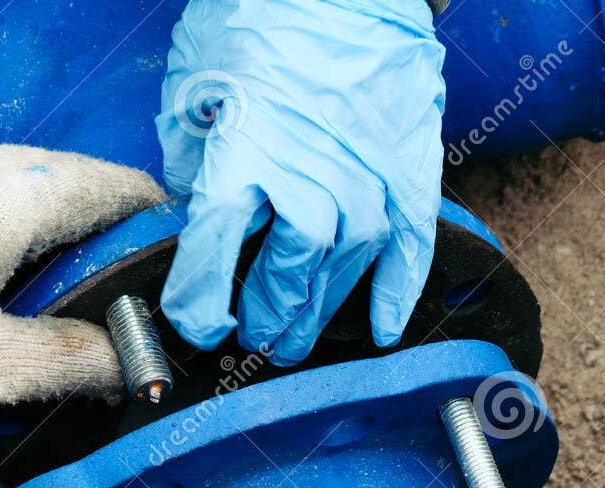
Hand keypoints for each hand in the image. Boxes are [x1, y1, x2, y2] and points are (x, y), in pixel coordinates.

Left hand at [157, 0, 444, 364]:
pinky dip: (396, 293)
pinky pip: (409, 248)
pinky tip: (380, 328)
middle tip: (257, 338)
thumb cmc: (258, 14)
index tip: (199, 326)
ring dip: (318, 310)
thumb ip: (193, 152)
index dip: (201, 301)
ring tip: (297, 336)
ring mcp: (367, 176)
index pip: (213, 251)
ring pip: (342, 267)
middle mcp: (309, 177)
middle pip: (286, 273)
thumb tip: (196, 204)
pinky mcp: (410, 169)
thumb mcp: (194, 78)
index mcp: (244, 152)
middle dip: (268, 316)